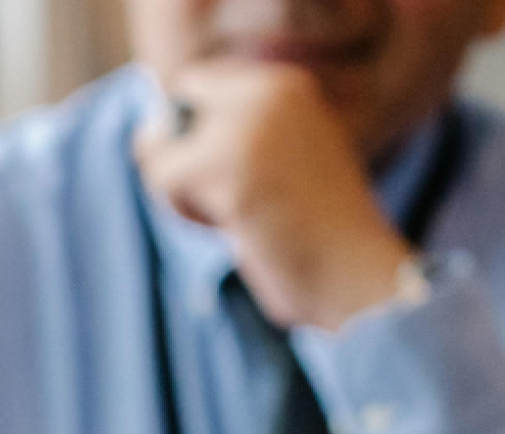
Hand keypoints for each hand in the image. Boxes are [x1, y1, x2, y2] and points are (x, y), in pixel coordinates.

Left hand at [131, 61, 410, 329]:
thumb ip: (230, 138)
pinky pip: (162, 180)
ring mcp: (247, 126)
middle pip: (172, 119)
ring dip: (183, 195)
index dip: (194, 138)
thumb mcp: (280, 163)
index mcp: (285, 87)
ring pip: (160, 151)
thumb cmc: (317, 235)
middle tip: (234, 204)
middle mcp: (267, 92)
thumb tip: (147, 137)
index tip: (234, 177)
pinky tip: (232, 229)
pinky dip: (184, 214)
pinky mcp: (228, 167)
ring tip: (237, 218)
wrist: (358, 276)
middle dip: (183, 166)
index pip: (195, 88)